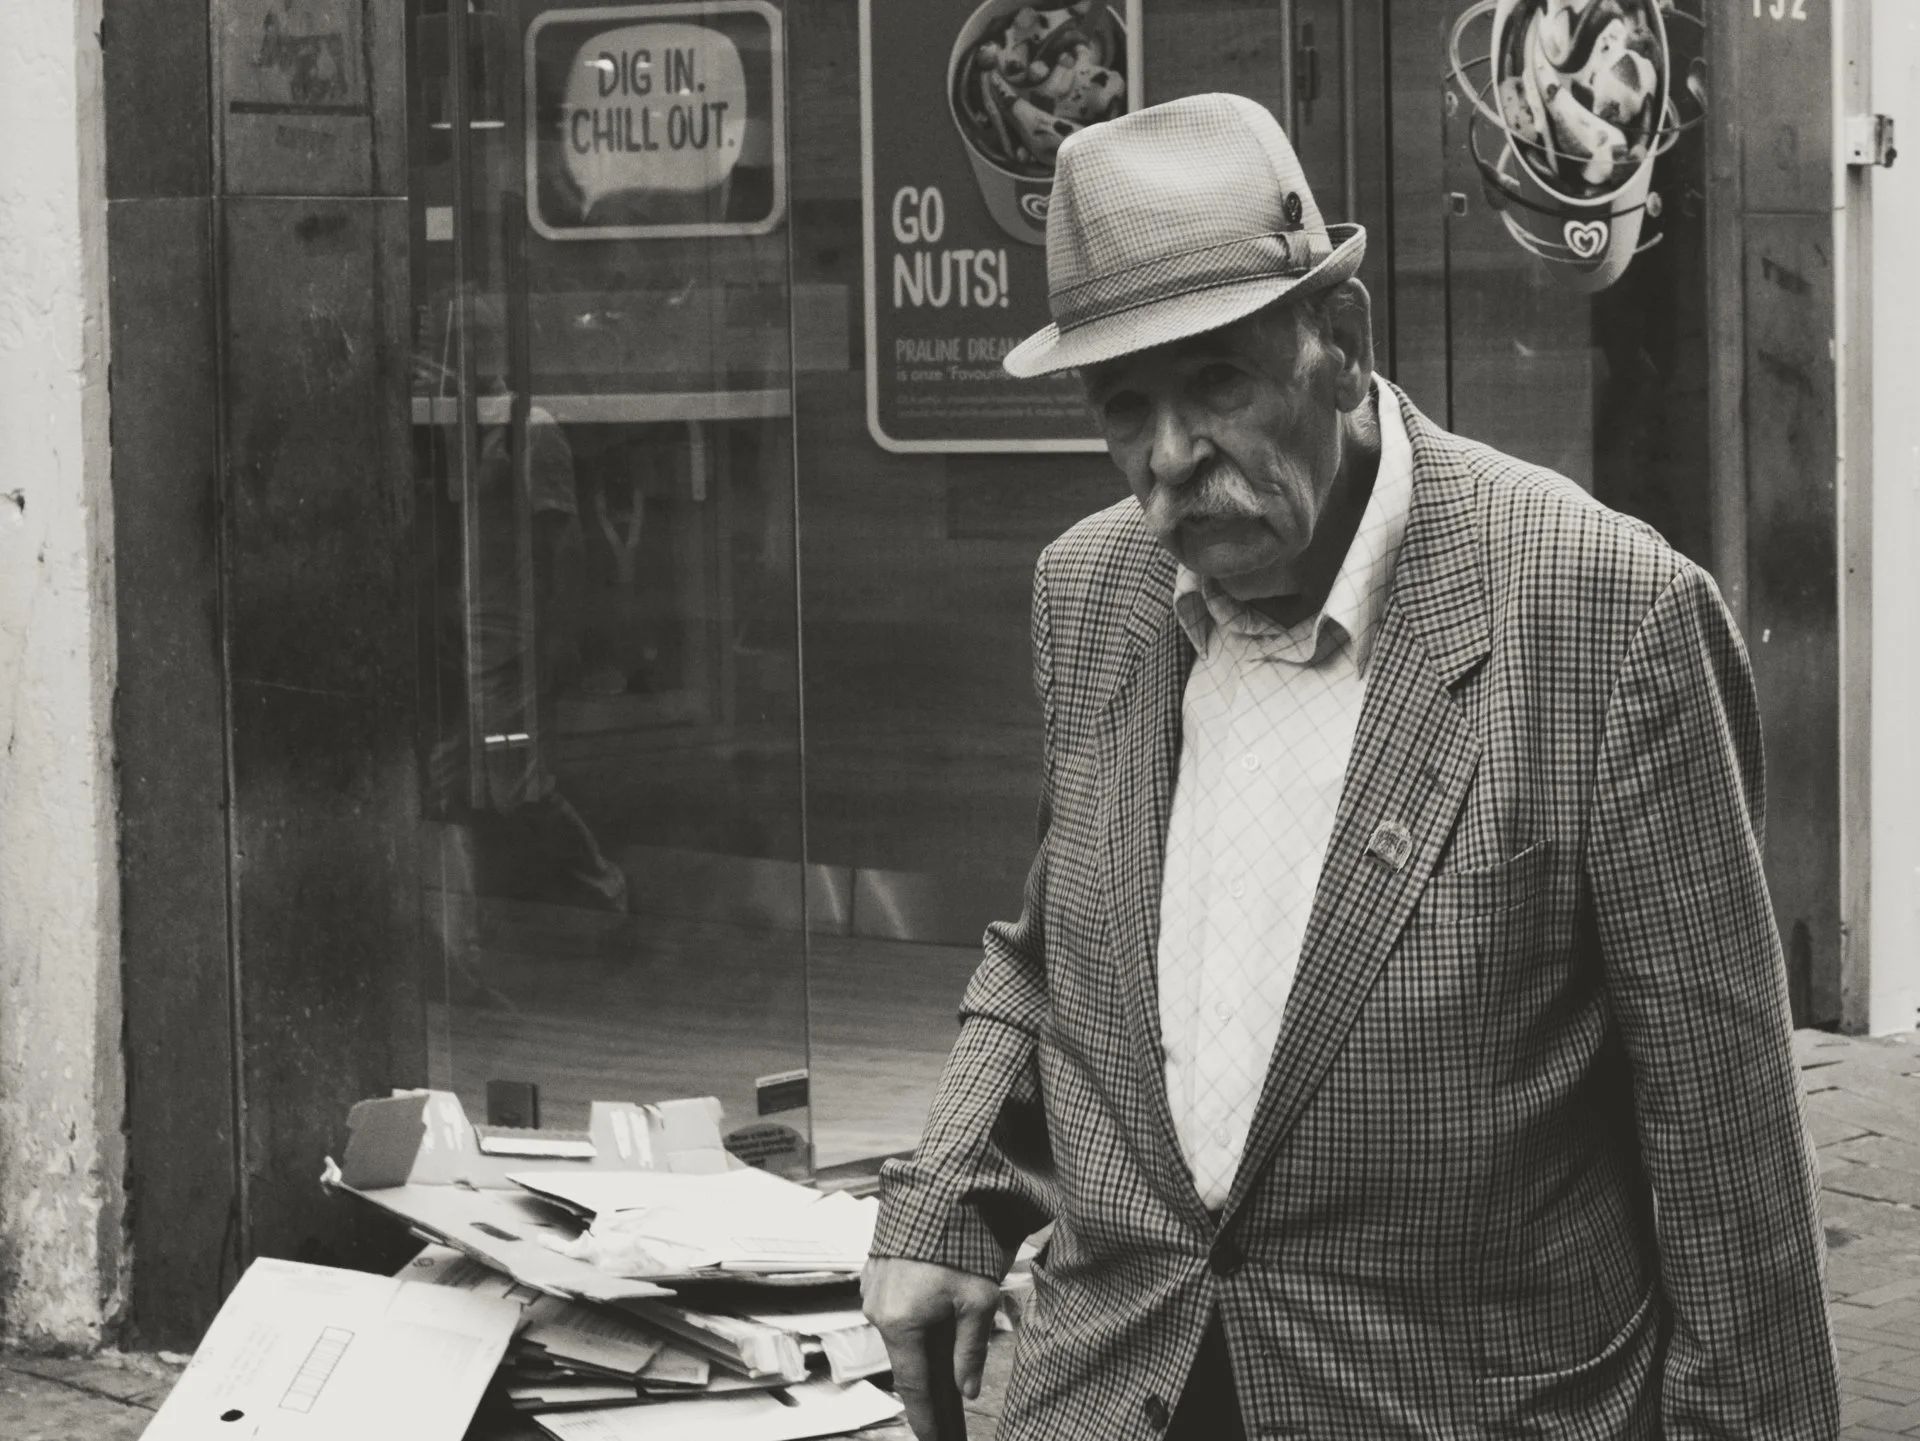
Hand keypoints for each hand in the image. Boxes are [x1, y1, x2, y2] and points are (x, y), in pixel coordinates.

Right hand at [863, 1256, 1000, 1438]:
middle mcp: (878, 1312)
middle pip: (906, 1364)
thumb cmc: (961, 1243)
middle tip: (950, 1423)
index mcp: (900, 1323)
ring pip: (901, 1338)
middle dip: (929, 1394)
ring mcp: (872, 1293)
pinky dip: (915, 1330)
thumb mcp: (978, 1301)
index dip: (928, 1420)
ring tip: (948, 1384)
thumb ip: (971, 1349)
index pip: (914, 1389)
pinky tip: (936, 1338)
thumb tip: (966, 1389)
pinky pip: (895, 1314)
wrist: (938, 1189)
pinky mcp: (875, 1275)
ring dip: (923, 1358)